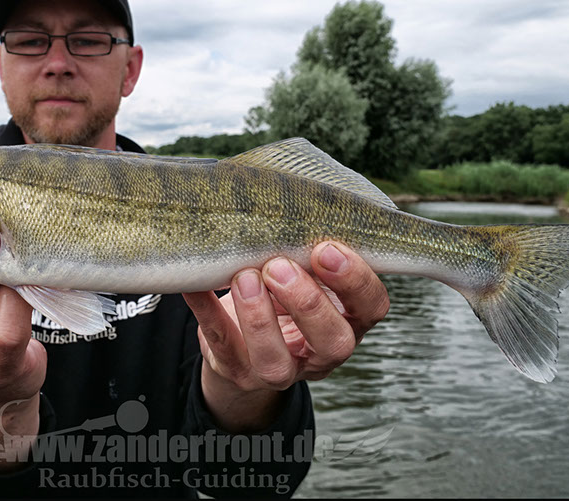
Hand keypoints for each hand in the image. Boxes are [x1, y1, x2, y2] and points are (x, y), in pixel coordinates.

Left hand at [183, 242, 388, 430]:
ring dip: (260, 318)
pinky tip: (196, 284)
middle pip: (333, 341)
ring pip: (275, 361)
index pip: (372, 307)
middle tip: (279, 265)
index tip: (327, 248)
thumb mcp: (304, 270)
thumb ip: (309, 247)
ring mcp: (279, 370)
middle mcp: (321, 352)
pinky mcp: (236, 370)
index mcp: (348, 320)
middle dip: (308, 302)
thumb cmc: (281, 292)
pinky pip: (220, 345)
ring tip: (244, 277)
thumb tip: (293, 198)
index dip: (356, 281)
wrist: (242, 346)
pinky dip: (207, 311)